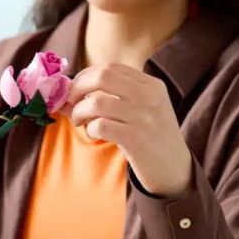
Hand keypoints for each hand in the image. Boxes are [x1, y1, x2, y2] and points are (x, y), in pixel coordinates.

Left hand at [65, 63, 192, 197]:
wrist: (175, 170)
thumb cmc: (150, 138)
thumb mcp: (140, 111)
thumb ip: (110, 98)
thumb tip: (63, 96)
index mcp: (151, 85)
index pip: (111, 68)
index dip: (85, 76)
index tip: (75, 90)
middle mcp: (149, 96)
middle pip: (102, 76)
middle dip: (78, 88)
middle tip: (71, 104)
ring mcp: (144, 117)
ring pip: (96, 102)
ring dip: (80, 113)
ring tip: (82, 123)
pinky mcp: (136, 139)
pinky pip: (100, 125)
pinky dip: (90, 129)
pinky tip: (95, 135)